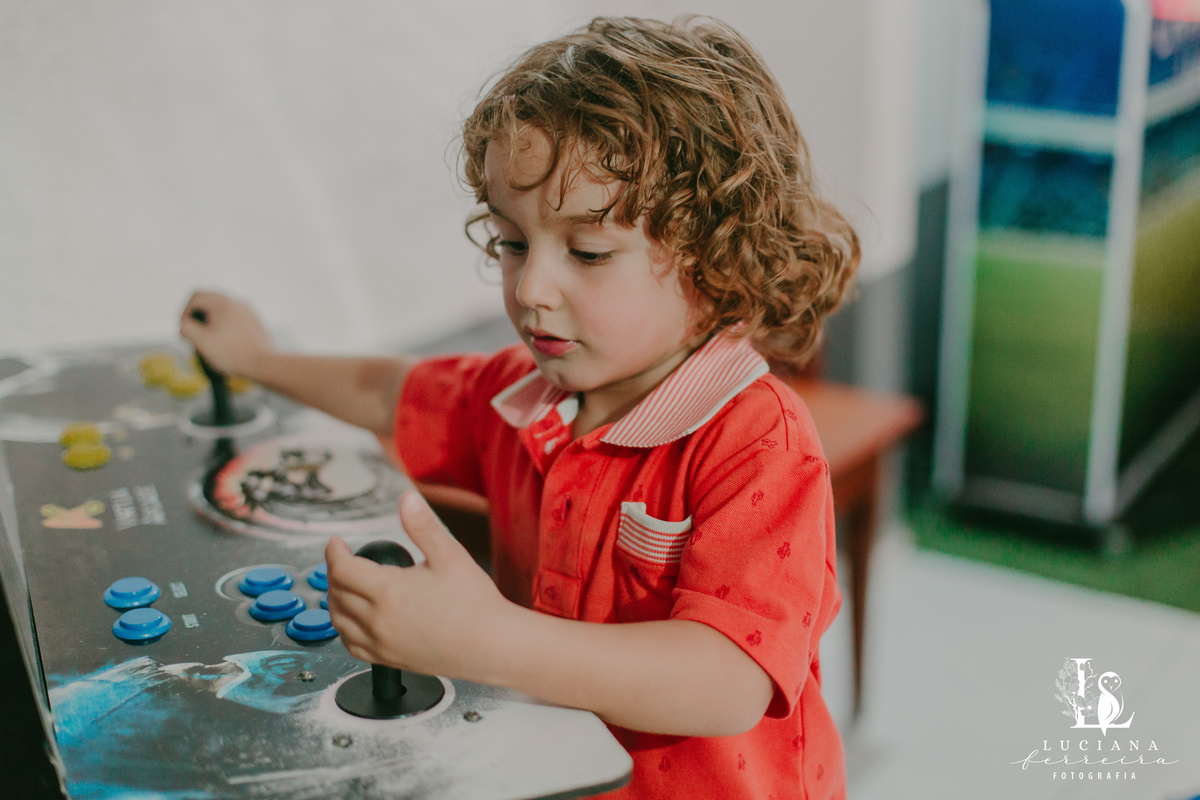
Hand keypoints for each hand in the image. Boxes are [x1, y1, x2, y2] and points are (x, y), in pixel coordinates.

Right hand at [179, 291, 272, 377]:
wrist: (263, 364)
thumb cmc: (232, 354)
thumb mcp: (201, 342)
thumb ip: (187, 328)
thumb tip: (184, 324)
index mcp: (222, 304)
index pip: (196, 297)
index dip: (185, 311)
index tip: (185, 328)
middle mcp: (236, 302)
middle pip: (210, 299)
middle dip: (198, 313)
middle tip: (195, 331)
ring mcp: (248, 311)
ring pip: (223, 307)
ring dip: (212, 318)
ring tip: (209, 336)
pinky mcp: (255, 321)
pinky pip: (235, 316)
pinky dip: (225, 323)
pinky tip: (226, 340)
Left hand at [325, 491, 508, 679]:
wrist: (491, 645)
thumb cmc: (475, 603)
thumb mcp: (450, 554)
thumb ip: (423, 526)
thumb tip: (406, 499)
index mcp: (389, 592)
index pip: (343, 569)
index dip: (334, 552)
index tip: (337, 542)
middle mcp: (378, 621)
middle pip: (337, 593)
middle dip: (334, 571)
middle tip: (343, 558)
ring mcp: (381, 644)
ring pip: (339, 621)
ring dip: (335, 599)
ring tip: (344, 584)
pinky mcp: (388, 659)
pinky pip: (352, 645)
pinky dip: (344, 628)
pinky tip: (353, 619)